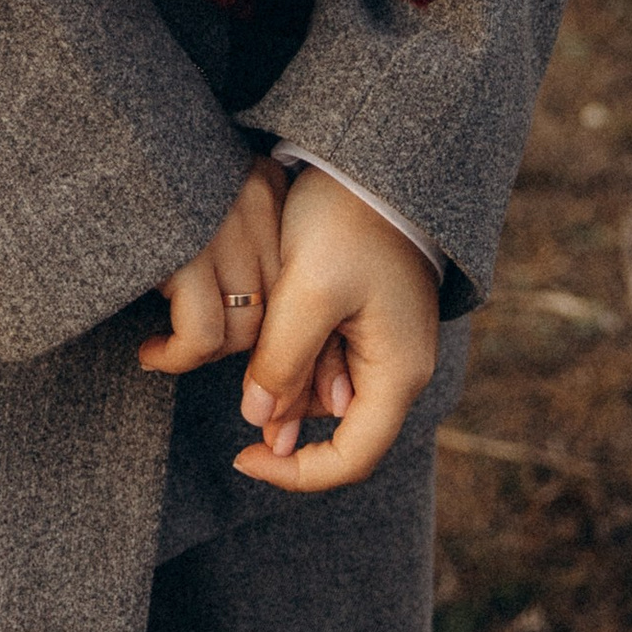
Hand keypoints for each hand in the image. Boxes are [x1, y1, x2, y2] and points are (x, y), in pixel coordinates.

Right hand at [138, 155, 287, 376]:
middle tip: (195, 345)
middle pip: (274, 307)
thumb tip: (243, 302)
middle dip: (234, 342)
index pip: (291, 276)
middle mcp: (257, 204)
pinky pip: (202, 335)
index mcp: (266, 183)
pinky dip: (177, 357)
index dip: (266, 321)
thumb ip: (233, 226)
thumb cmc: (139, 167)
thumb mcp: (202, 184)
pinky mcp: (187, 253)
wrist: (97, 133)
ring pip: (243, 330)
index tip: (232, 339)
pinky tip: (151, 353)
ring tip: (170, 350)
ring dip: (206, 355)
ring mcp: (225, 229)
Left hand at [234, 166, 440, 491]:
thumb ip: (283, 362)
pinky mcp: (367, 318)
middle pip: (337, 429)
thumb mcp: (309, 291)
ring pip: (325, 393)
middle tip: (232, 399)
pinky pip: (326, 358)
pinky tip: (261, 332)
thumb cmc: (348, 220)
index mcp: (398, 372)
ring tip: (241, 353)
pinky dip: (292, 356)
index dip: (296, 473)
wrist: (371, 158)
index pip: (351, 459)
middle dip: (283, 422)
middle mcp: (399, 367)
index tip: (241, 457)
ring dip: (284, 385)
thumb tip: (259, 423)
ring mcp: (385, 343)